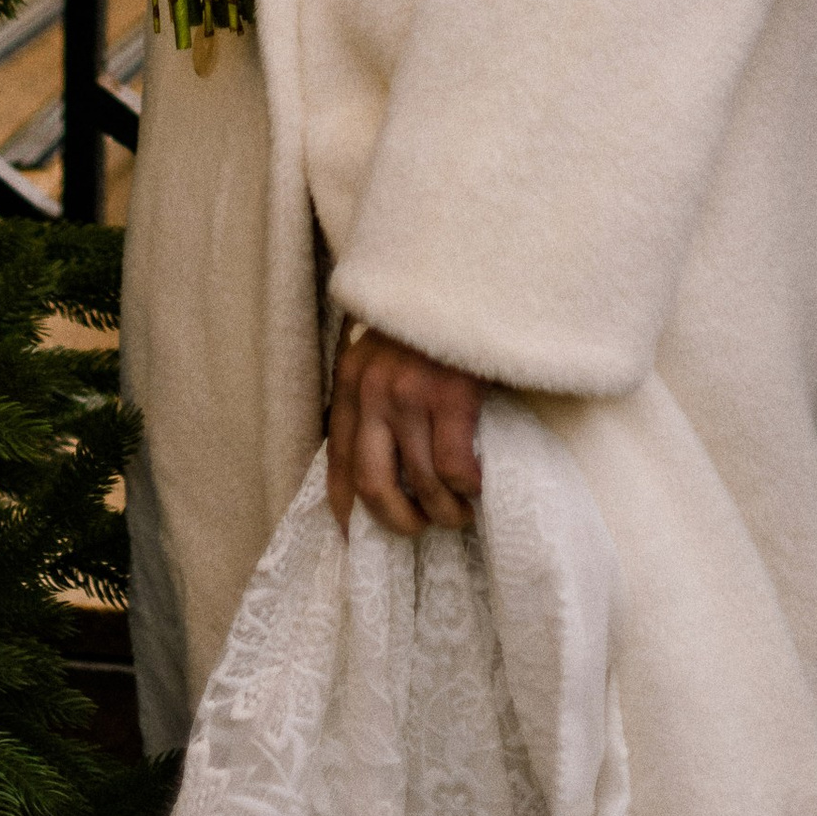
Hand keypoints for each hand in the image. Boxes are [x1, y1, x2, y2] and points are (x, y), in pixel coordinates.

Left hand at [326, 324, 484, 536]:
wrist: (467, 275)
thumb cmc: (432, 322)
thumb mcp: (384, 354)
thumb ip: (374, 399)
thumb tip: (381, 465)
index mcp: (351, 382)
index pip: (339, 463)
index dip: (347, 511)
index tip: (358, 540)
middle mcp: (373, 391)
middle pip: (373, 484)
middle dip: (397, 520)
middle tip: (419, 528)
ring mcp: (412, 394)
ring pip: (421, 482)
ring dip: (443, 510)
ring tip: (458, 510)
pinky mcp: (453, 395)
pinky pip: (455, 467)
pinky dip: (466, 487)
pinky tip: (477, 485)